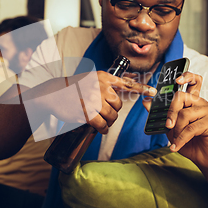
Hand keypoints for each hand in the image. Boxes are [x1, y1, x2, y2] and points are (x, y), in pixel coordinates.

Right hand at [34, 71, 156, 134]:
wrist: (54, 93)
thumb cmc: (73, 88)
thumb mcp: (91, 80)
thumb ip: (105, 85)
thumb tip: (121, 93)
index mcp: (103, 77)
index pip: (126, 84)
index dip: (141, 89)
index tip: (153, 92)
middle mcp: (100, 87)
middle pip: (118, 105)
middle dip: (112, 112)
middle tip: (102, 113)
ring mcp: (94, 100)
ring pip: (111, 116)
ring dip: (107, 122)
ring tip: (99, 120)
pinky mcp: (87, 113)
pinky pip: (102, 125)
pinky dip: (102, 129)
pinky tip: (98, 128)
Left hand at [147, 72, 207, 169]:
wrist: (203, 158)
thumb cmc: (188, 141)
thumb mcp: (170, 127)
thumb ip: (160, 113)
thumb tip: (146, 101)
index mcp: (192, 101)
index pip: (193, 81)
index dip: (186, 76)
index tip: (177, 80)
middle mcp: (201, 103)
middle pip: (181, 97)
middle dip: (170, 112)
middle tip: (168, 125)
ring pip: (184, 114)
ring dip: (176, 130)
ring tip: (175, 140)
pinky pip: (190, 128)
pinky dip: (180, 139)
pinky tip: (176, 146)